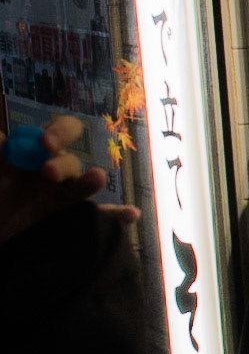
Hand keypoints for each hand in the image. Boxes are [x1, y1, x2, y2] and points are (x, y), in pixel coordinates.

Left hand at [0, 116, 139, 247]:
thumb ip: (3, 150)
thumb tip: (3, 133)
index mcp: (37, 153)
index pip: (61, 133)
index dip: (60, 133)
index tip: (47, 143)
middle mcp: (56, 172)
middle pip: (70, 163)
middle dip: (62, 165)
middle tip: (48, 173)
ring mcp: (64, 197)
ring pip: (82, 187)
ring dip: (89, 181)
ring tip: (96, 178)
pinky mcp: (69, 220)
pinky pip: (96, 218)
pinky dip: (115, 215)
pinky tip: (131, 215)